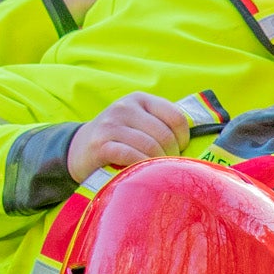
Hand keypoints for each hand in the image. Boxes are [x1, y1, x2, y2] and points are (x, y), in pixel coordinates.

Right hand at [66, 90, 193, 180]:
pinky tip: (139, 174)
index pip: (177, 117)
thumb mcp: (138, 124)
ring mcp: (111, 124)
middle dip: (170, 156)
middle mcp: (125, 107)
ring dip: (157, 165)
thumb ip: (161, 126)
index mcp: (140, 99)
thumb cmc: (118, 141)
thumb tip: (197, 145)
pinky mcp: (101, 144)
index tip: (176, 153)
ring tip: (153, 172)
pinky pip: (131, 156)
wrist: (77, 151)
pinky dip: (140, 167)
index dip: (183, 140)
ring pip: (150, 146)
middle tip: (164, 168)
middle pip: (165, 134)